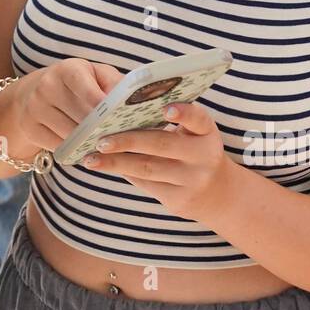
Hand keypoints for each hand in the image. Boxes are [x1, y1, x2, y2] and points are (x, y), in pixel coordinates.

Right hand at [0, 58, 122, 162]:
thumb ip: (116, 84)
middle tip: (122, 139)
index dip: (101, 103)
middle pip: (80, 116)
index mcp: (67, 69)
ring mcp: (35, 108)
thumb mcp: (96, 75)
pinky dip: (74, 151)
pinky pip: (58, 146)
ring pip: (71, 135)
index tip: (117, 117)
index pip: (85, 86)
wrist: (34, 93)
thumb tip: (136, 100)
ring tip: (108, 146)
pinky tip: (86, 150)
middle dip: (102, 129)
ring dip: (90, 143)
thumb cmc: (78, 84)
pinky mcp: (29, 128)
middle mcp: (47, 86)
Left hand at [81, 102, 230, 223]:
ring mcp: (193, 181)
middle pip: (161, 144)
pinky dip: (123, 173)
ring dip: (115, 162)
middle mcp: (204, 157)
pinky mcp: (179, 201)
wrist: (219, 195)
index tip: (166, 109)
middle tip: (101, 139)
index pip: (198, 119)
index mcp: (207, 133)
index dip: (184, 113)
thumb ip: (172, 122)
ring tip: (91, 158)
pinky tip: (104, 167)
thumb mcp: (194, 135)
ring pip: (147, 168)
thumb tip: (122, 112)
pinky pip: (146, 184)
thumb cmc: (195, 152)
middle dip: (128, 141)